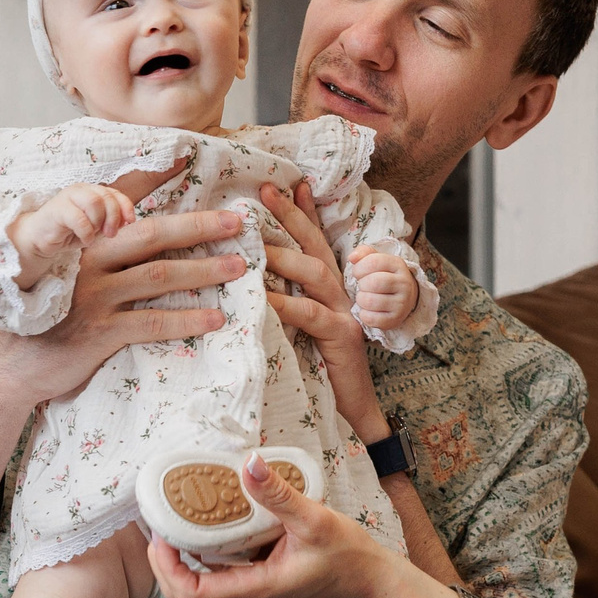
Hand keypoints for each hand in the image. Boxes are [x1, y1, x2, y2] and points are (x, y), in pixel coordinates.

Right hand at [0, 197, 246, 406]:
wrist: (14, 367)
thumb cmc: (51, 318)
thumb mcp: (69, 275)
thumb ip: (103, 251)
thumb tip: (145, 230)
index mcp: (83, 241)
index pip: (122, 199)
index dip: (155, 177)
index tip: (190, 156)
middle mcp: (88, 261)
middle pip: (151, 235)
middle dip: (199, 226)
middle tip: (238, 223)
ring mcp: (94, 296)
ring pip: (158, 276)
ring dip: (203, 271)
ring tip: (238, 267)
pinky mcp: (99, 332)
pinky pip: (152, 321)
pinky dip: (186, 319)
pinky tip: (215, 318)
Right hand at [8, 183, 137, 272]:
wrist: (41, 239)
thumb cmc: (69, 232)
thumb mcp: (96, 228)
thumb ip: (110, 222)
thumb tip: (127, 220)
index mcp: (92, 191)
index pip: (115, 193)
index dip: (126, 206)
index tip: (129, 222)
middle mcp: (81, 190)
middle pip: (106, 197)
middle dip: (113, 217)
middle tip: (110, 234)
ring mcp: (67, 197)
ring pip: (94, 202)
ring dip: (98, 222)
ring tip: (94, 234)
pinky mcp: (57, 209)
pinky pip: (79, 218)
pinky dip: (86, 232)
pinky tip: (84, 239)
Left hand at [147, 454, 395, 597]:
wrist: (371, 579)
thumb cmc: (347, 556)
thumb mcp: (313, 520)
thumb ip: (278, 494)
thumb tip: (248, 463)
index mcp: (253, 588)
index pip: (189, 593)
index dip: (165, 567)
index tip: (160, 535)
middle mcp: (245, 593)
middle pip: (185, 589)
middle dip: (164, 560)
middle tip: (159, 522)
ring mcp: (251, 588)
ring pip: (200, 579)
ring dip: (181, 554)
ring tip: (174, 516)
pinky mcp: (258, 577)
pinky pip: (219, 568)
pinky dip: (204, 548)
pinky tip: (208, 519)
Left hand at [256, 183, 386, 438]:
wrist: (353, 413)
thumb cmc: (318, 374)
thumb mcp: (295, 332)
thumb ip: (280, 307)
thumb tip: (245, 286)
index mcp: (328, 290)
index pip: (315, 241)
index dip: (302, 212)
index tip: (284, 184)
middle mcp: (340, 294)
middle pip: (314, 246)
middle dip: (289, 217)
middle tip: (261, 193)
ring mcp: (344, 313)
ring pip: (313, 273)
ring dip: (283, 254)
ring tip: (252, 241)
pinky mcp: (343, 337)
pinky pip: (311, 314)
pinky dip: (285, 303)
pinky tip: (263, 296)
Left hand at [349, 247, 417, 330]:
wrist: (403, 299)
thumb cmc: (383, 276)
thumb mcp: (377, 260)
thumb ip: (363, 253)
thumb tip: (352, 258)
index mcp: (398, 265)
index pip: (373, 262)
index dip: (359, 268)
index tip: (358, 273)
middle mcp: (404, 283)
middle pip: (372, 282)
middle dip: (361, 285)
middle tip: (363, 287)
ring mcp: (402, 303)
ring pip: (369, 301)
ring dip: (361, 300)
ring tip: (365, 298)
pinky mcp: (395, 319)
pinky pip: (370, 318)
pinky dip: (364, 314)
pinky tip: (368, 310)